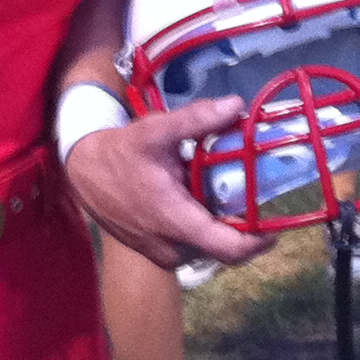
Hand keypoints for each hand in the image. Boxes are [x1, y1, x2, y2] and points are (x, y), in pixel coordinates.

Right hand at [64, 96, 271, 268]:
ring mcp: (162, 254)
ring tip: (223, 194)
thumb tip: (236, 105)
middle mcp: (170, 247)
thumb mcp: (157, 130)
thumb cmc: (121, 153)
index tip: (275, 226)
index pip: (227, 248)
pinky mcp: (156, 253)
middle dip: (241, 227)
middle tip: (252, 198)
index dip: (257, 242)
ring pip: (207, 248)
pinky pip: (192, 246)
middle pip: (222, 248)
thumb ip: (197, 119)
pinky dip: (202, 228)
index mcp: (174, 220)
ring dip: (220, 227)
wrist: (83, 172)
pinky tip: (200, 201)